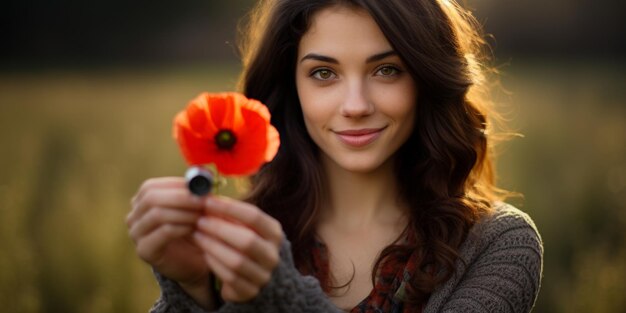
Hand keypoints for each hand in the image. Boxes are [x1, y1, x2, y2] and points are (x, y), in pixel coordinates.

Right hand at [126, 177, 211, 303]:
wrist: (194, 262)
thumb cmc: (194, 230)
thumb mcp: (194, 208)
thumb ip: (194, 193)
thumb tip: (203, 180)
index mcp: (141, 202)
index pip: (150, 186)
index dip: (175, 184)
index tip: (200, 186)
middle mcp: (134, 216)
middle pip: (151, 198)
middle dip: (180, 197)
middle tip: (202, 200)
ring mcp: (136, 234)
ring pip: (156, 214)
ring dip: (183, 212)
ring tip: (201, 216)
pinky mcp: (145, 251)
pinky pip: (163, 232)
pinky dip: (182, 227)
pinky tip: (194, 228)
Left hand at [194, 196, 283, 301]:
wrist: (251, 276)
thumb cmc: (242, 242)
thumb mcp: (242, 226)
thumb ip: (229, 214)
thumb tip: (206, 194)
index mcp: (274, 233)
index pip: (254, 216)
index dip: (229, 207)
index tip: (208, 201)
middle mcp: (272, 254)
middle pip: (247, 240)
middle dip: (219, 229)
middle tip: (199, 220)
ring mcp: (263, 275)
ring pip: (236, 261)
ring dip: (213, 246)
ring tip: (197, 235)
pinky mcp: (250, 291)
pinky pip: (230, 277)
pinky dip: (214, 263)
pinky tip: (204, 252)